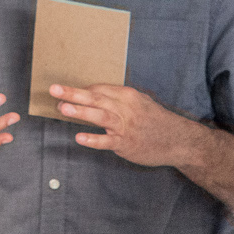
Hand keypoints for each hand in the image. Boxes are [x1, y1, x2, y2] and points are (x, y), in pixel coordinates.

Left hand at [53, 83, 211, 169]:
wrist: (179, 140)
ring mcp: (126, 127)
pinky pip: (107, 141)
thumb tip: (95, 96)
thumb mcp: (140, 103)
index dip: (81, 90)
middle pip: (96, 98)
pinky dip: (93, 139)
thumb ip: (119, 99)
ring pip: (100, 116)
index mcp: (128, 95)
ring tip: (62, 107)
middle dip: (73, 93)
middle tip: (54, 89)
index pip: (100, 89)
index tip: (64, 90)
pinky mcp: (126, 144)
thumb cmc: (156, 121)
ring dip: (81, 111)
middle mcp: (126, 108)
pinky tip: (79, 137)